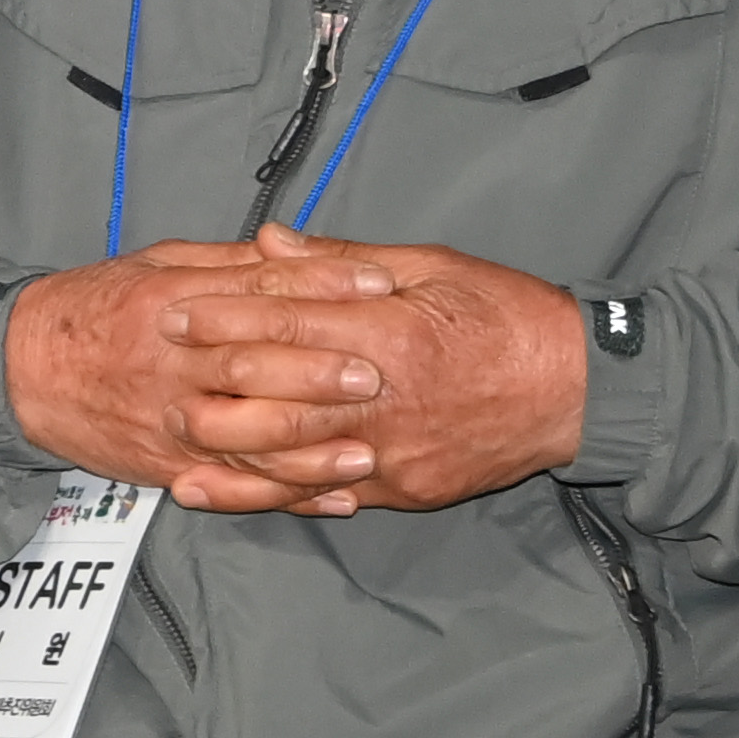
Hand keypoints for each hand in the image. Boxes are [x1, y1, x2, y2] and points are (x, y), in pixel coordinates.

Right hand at [2, 241, 379, 512]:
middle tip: (378, 373)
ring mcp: (168, 416)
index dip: (322, 286)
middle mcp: (171, 358)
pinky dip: (285, 494)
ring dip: (311, 447)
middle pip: (253, 363)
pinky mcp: (166, 462)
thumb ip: (225, 264)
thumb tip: (291, 249)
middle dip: (318, 370)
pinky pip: (232, 483)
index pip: (258, 289)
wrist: (20, 371)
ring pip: (247, 434)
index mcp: (171, 299)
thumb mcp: (153, 266)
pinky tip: (332, 497)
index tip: (379, 286)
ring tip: (366, 449)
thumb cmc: (92, 309)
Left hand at [163, 230, 590, 513]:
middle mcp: (387, 398)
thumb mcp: (432, 266)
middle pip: (280, 401)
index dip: (225, 319)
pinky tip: (236, 494)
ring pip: (296, 461)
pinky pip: (332, 495)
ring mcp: (396, 452)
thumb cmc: (507, 315)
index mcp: (391, 332)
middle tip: (157, 385)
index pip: (289, 322)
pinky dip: (278, 496)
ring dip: (231, 458)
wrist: (581, 390)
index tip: (173, 315)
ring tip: (175, 451)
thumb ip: (344, 260)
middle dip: (213, 394)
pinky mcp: (408, 488)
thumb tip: (270, 241)